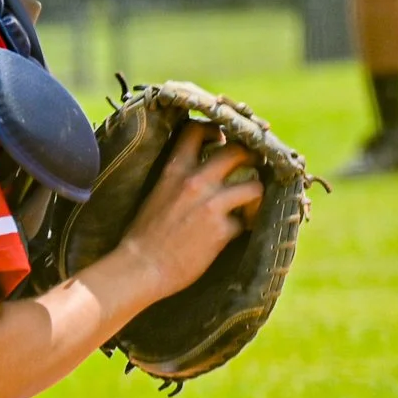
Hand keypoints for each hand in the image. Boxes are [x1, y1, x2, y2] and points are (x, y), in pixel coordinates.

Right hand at [116, 123, 264, 300]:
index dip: (215, 130)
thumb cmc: (144, 234)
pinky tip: (242, 230)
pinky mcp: (222, 230)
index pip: (196, 130)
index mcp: (174, 169)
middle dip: (251, 155)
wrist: (140, 267)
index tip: (222, 140)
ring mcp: (211, 205)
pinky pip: (247, 220)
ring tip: (252, 202)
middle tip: (255, 163)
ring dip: (257, 193)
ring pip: (254, 185)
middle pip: (236, 151)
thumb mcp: (158, 192)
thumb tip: (201, 170)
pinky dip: (247, 225)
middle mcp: (195, 181)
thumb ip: (178, 177)